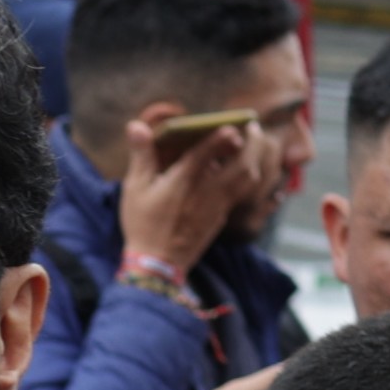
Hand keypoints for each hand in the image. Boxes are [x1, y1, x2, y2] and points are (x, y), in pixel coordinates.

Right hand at [118, 103, 263, 277]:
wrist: (157, 265)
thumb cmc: (144, 225)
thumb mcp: (135, 188)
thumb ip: (141, 155)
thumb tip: (136, 125)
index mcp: (186, 179)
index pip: (211, 149)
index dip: (224, 133)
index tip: (233, 123)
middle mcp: (209, 191)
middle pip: (245, 163)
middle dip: (253, 142)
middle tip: (252, 127)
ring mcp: (219, 206)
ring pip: (249, 179)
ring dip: (254, 159)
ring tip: (250, 145)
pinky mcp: (221, 218)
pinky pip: (242, 193)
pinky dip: (246, 176)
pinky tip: (240, 169)